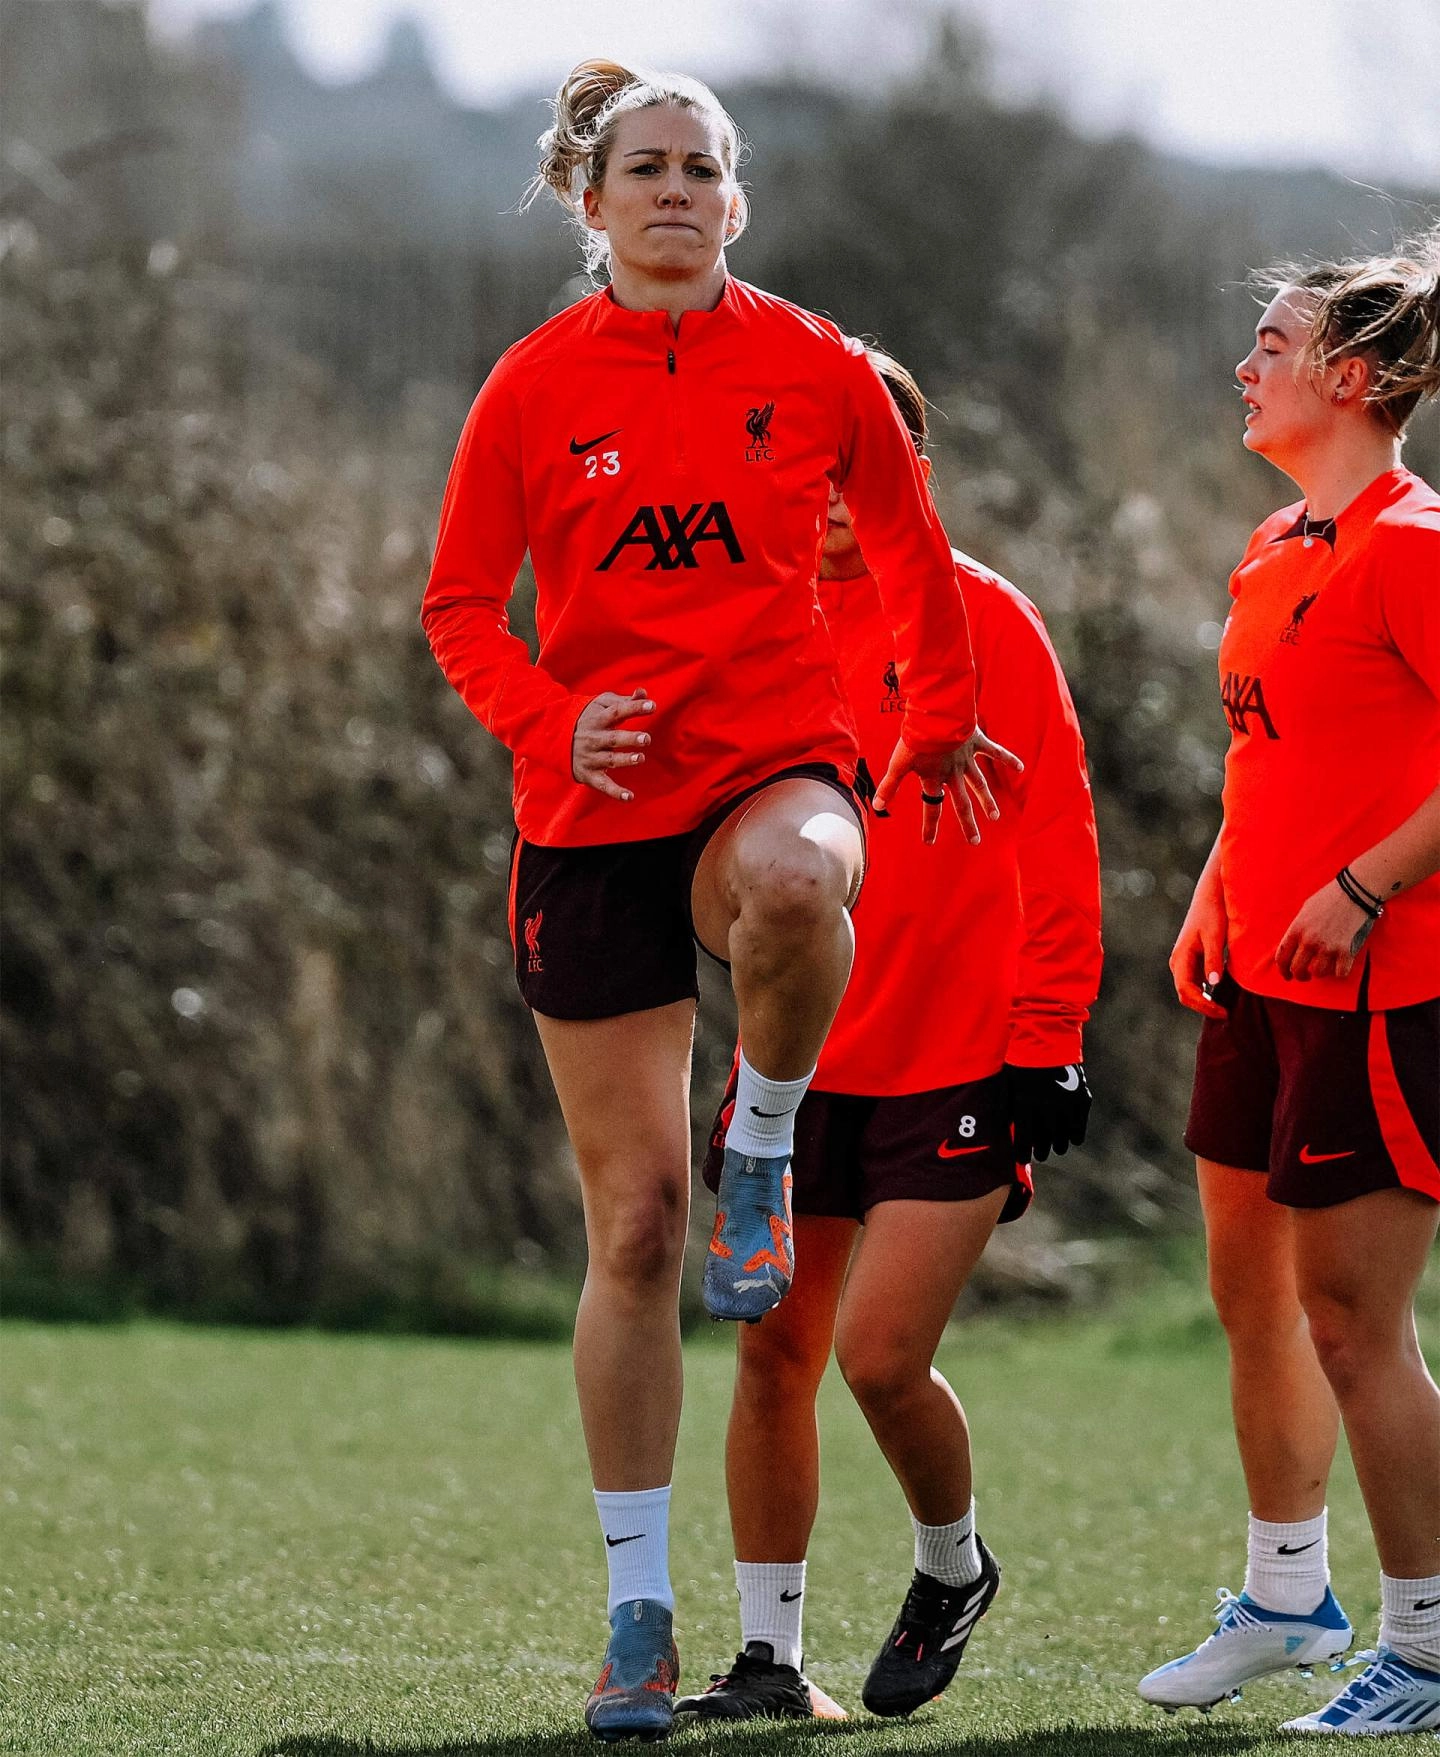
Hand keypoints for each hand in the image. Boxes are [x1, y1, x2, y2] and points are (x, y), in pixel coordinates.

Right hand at [571, 688, 654, 800]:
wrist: (553, 738)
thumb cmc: (586, 719)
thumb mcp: (600, 705)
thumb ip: (623, 701)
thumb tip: (643, 693)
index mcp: (598, 719)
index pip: (617, 711)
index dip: (634, 708)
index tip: (652, 705)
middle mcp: (593, 738)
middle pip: (613, 738)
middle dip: (629, 738)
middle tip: (647, 739)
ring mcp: (590, 757)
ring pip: (609, 760)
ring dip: (624, 760)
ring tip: (639, 758)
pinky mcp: (588, 774)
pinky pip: (603, 785)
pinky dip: (615, 792)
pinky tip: (629, 797)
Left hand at [872, 725, 1023, 845]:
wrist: (935, 715)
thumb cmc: (915, 738)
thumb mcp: (898, 763)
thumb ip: (889, 785)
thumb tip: (876, 806)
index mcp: (934, 778)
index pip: (932, 807)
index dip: (930, 825)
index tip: (929, 842)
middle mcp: (953, 772)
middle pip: (961, 803)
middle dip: (967, 823)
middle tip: (975, 841)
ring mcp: (967, 758)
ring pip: (980, 784)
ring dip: (987, 801)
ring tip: (994, 817)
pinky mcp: (977, 742)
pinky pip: (995, 752)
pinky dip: (1008, 759)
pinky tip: (1021, 767)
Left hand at [1005, 1062, 1090, 1162]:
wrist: (1047, 1038)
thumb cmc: (1021, 1061)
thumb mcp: (1007, 1082)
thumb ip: (1005, 1107)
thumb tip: (1004, 1130)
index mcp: (1025, 1101)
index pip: (1024, 1137)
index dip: (1022, 1152)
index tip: (1022, 1160)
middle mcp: (1047, 1105)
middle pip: (1045, 1139)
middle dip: (1041, 1151)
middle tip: (1040, 1156)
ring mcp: (1066, 1102)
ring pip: (1063, 1136)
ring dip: (1058, 1145)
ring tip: (1055, 1148)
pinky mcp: (1081, 1097)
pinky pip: (1080, 1124)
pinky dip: (1076, 1134)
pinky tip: (1072, 1139)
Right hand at [1169, 875, 1228, 1017]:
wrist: (1210, 896)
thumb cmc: (1212, 913)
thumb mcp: (1214, 935)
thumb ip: (1213, 959)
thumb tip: (1213, 983)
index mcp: (1181, 957)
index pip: (1186, 991)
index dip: (1203, 1005)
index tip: (1223, 1012)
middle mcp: (1179, 962)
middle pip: (1185, 994)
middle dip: (1203, 1007)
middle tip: (1226, 1015)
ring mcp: (1184, 962)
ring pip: (1190, 990)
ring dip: (1205, 1002)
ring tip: (1225, 1009)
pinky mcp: (1192, 960)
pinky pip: (1195, 983)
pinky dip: (1206, 993)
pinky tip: (1223, 995)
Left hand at [1275, 881, 1374, 982]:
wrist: (1355, 892)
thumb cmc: (1329, 897)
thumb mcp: (1305, 910)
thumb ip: (1298, 928)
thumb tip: (1294, 945)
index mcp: (1297, 929)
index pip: (1282, 957)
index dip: (1282, 969)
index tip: (1286, 975)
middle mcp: (1309, 941)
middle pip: (1297, 969)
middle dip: (1299, 975)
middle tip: (1304, 976)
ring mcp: (1328, 947)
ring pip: (1317, 973)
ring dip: (1319, 973)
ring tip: (1322, 969)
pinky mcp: (1346, 951)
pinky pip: (1339, 973)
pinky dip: (1338, 972)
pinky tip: (1339, 967)